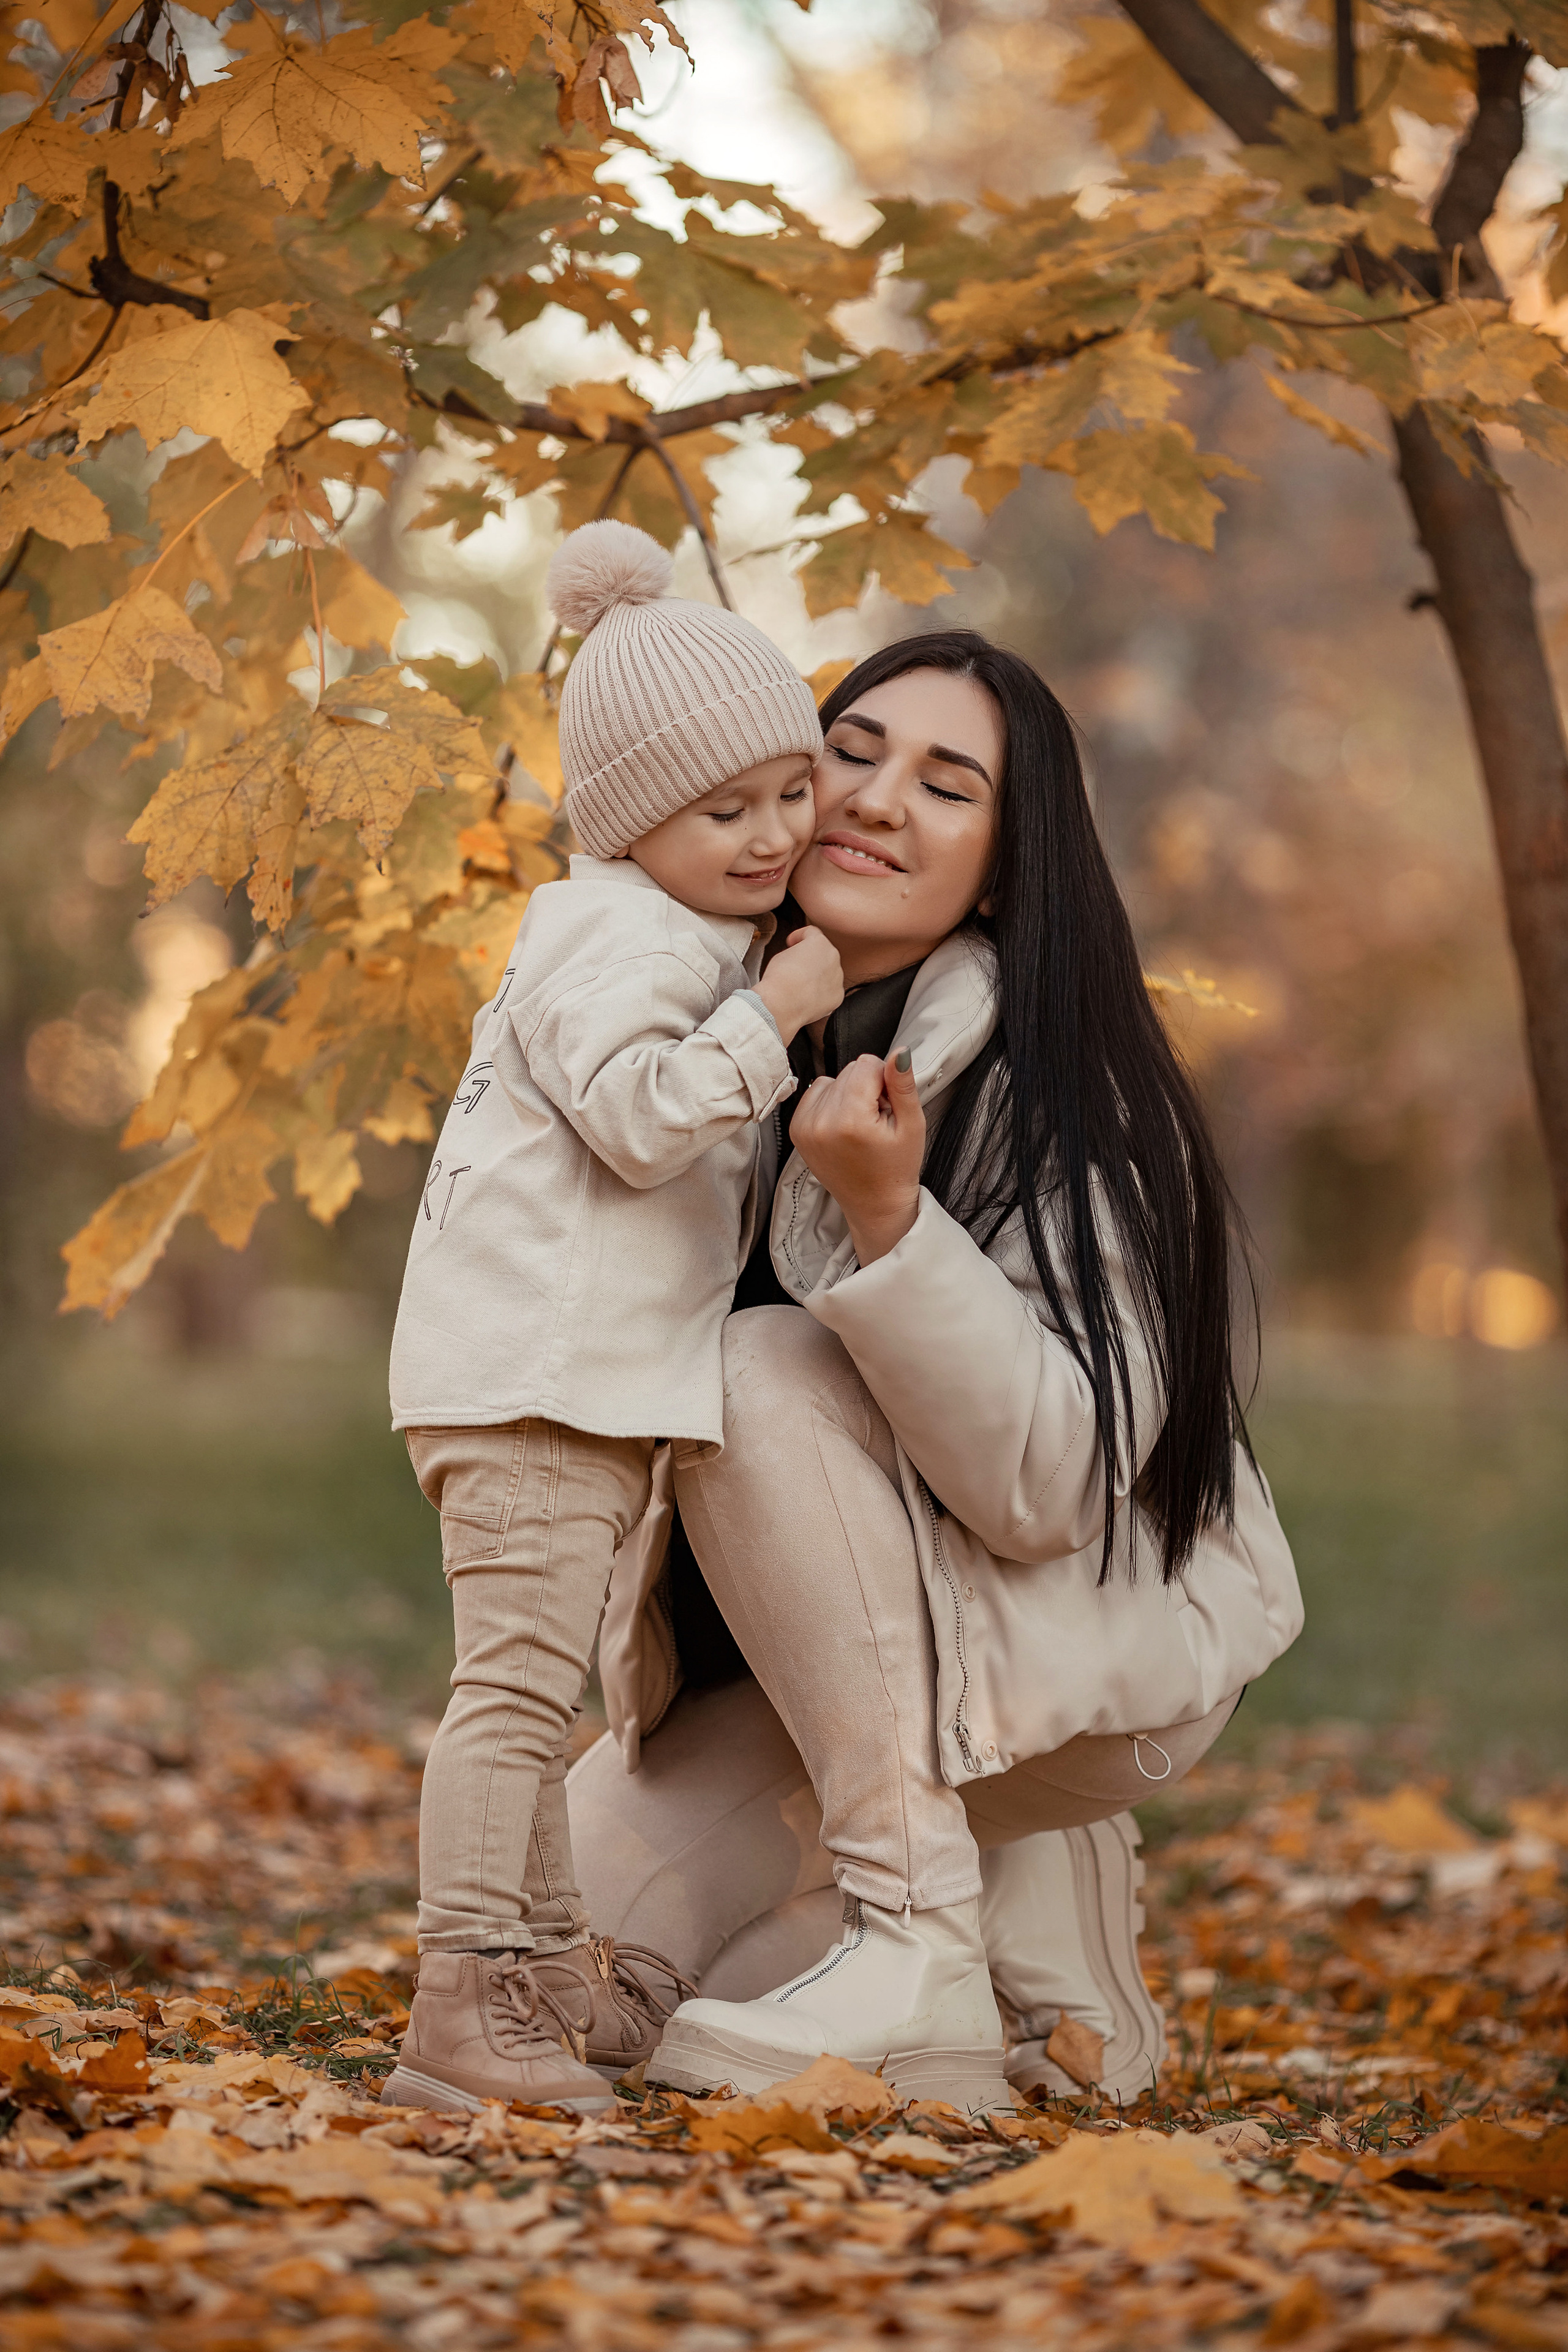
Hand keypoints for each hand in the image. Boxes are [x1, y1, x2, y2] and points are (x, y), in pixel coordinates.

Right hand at [757, 925, 843, 1045]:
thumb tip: (797, 958)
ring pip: (829, 973)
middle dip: (811, 957)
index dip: (798, 936)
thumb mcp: (781, 955)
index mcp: (819, 943)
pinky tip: (807, 996)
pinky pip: (830, 990)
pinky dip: (821, 992)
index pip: (811, 933)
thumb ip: (795, 951)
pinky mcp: (838, 996)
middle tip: (796, 965)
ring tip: (800, 984)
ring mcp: (838, 978)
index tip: (793, 942)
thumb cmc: (779, 980)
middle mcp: (833, 957)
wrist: (782, 1004)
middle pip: (823, 953)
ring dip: (817, 975)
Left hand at [790, 1047, 924, 1265]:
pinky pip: (815, 1092)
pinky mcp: (796, 1129)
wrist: (874, 1204)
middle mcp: (821, 1121)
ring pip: (832, 1079)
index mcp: (851, 1120)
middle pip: (849, 1070)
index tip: (888, 1107)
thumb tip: (898, 1052)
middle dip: (867, 1087)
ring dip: (848, 1094)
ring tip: (861, 1124)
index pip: (867, 1064)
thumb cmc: (896, 1168)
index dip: (885, 1081)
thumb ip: (902, 1085)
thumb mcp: (911, 1125)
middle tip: (876, 1119)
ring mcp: (805, 1126)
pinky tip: (844, 1125)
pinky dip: (831, 1102)